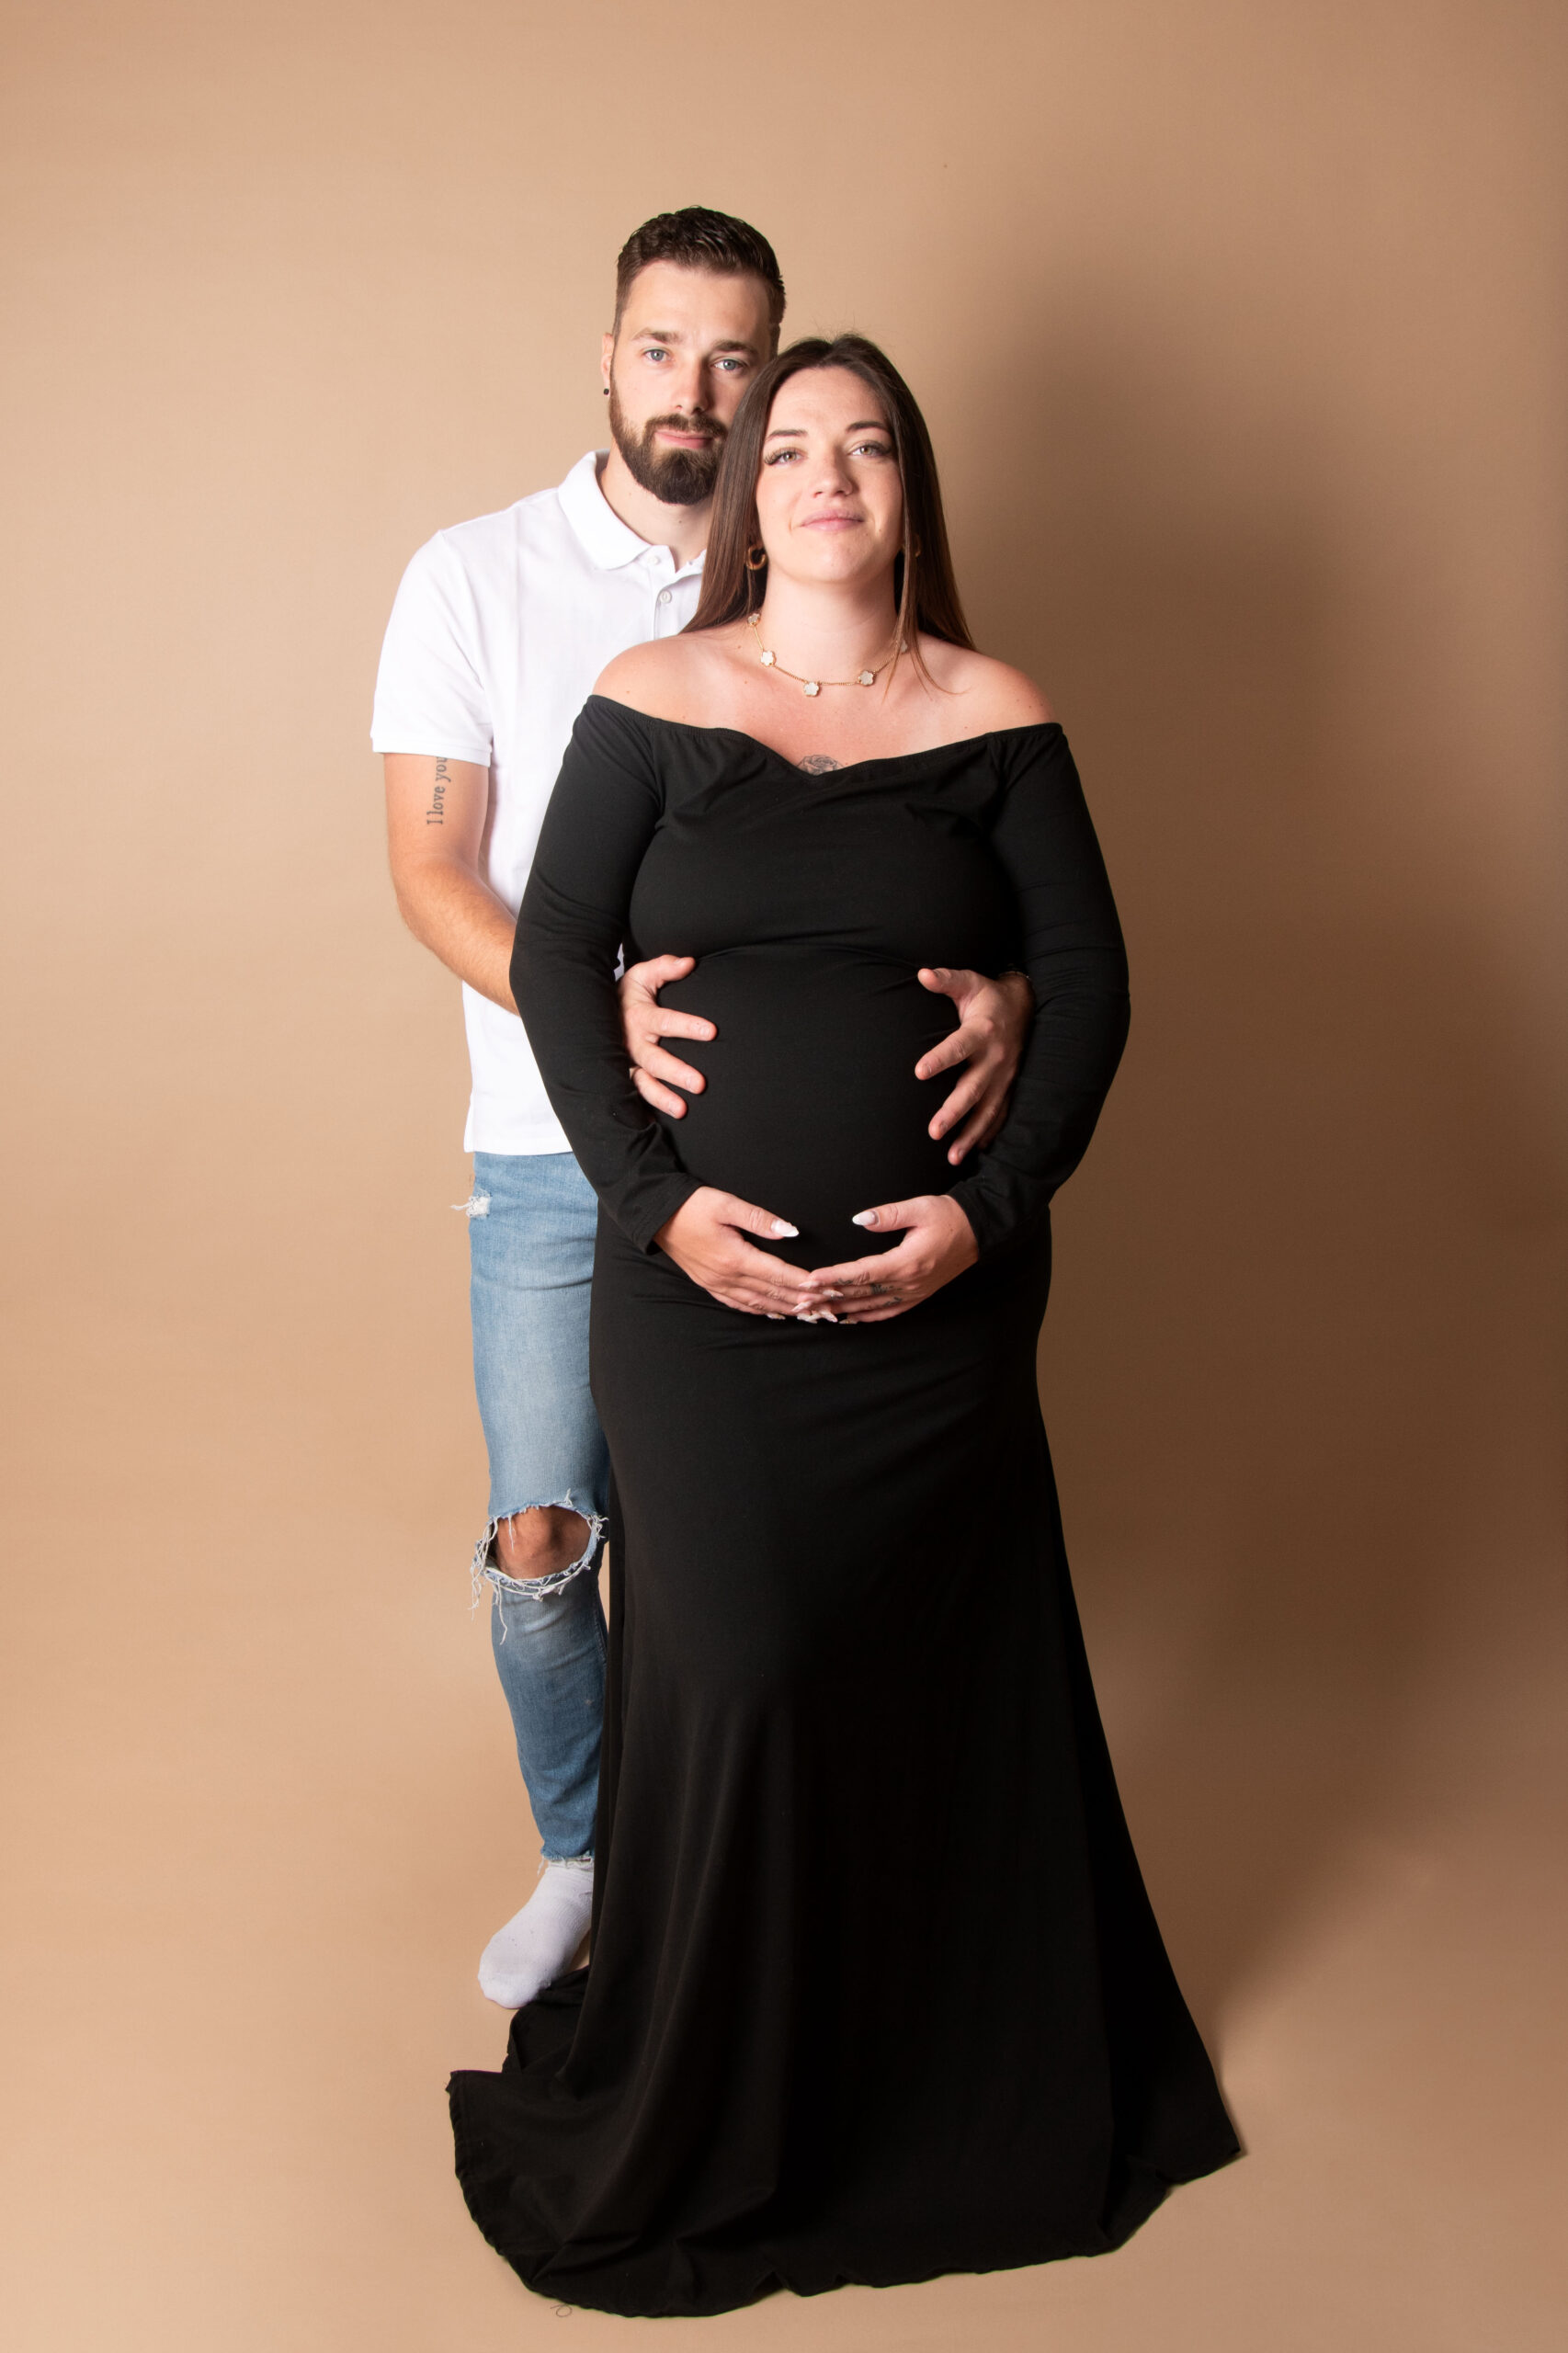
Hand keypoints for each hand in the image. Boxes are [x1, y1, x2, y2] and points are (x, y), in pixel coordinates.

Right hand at [620, 954, 714, 1117]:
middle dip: (677, 1072)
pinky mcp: (622, 1077)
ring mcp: (625, 1063)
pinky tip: (658, 1125)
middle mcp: (631, 1043)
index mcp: (639, 1017)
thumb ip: (665, 968)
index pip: (666, 1022)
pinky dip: (645, 1110)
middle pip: (655, 1060)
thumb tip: (690, 962)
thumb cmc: (626, 995)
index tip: (712, 1032)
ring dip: (662, 1097)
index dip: (688, 1026)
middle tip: (701, 1084)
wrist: (592, 1013)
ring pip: (642, 1083)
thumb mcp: (642, 976)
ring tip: (683, 1111)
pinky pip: (633, 1095)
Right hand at [655, 1187, 830, 1319]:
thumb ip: (760, 1219)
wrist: (656, 1215)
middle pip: (772, 1294)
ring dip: (783, 1309)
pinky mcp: (708, 1284)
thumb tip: (791, 1232)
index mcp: (735, 1258)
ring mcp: (716, 1284)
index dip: (805, 1283)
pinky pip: (738, 1304)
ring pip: (757, 1303)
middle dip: (801, 1301)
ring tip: (807, 1313)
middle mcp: (727, 1277)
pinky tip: (771, 1311)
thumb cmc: (692, 1206)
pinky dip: (758, 1310)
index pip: (779, 1275)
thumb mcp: (727, 1204)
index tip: (826, 1287)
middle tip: (826, 1306)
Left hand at [797, 1194, 977, 1325]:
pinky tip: (850, 1317)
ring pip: (871, 1307)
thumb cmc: (949, 1216)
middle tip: (800, 1302)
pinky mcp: (919, 1295)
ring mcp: (914, 1292)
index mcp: (906, 1262)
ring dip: (842, 1310)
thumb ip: (888, 1214)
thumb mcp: (919, 1207)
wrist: (980, 1230)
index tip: (809, 1280)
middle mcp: (908, 1283)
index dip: (832, 1278)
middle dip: (828, 1298)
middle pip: (860, 1295)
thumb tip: (858, 1219)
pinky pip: (889, 1312)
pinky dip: (867, 1316)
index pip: (861, 1273)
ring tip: (815, 1312)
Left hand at [915, 968, 1033, 1164]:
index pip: (958, 1047)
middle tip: (933, 1132)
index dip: (940, 1058)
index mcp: (982, 1031)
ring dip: (970, 1135)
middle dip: (954, 1112)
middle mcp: (996, 1058)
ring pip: (987, 1111)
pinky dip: (988, 1135)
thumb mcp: (969, 983)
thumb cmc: (988, 997)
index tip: (919, 1072)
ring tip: (951, 1157)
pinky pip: (999, 1115)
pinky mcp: (1008, 1087)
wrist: (1025, 1007)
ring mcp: (1005, 1077)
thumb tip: (922, 974)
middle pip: (973, 1089)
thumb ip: (946, 980)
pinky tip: (974, 1153)